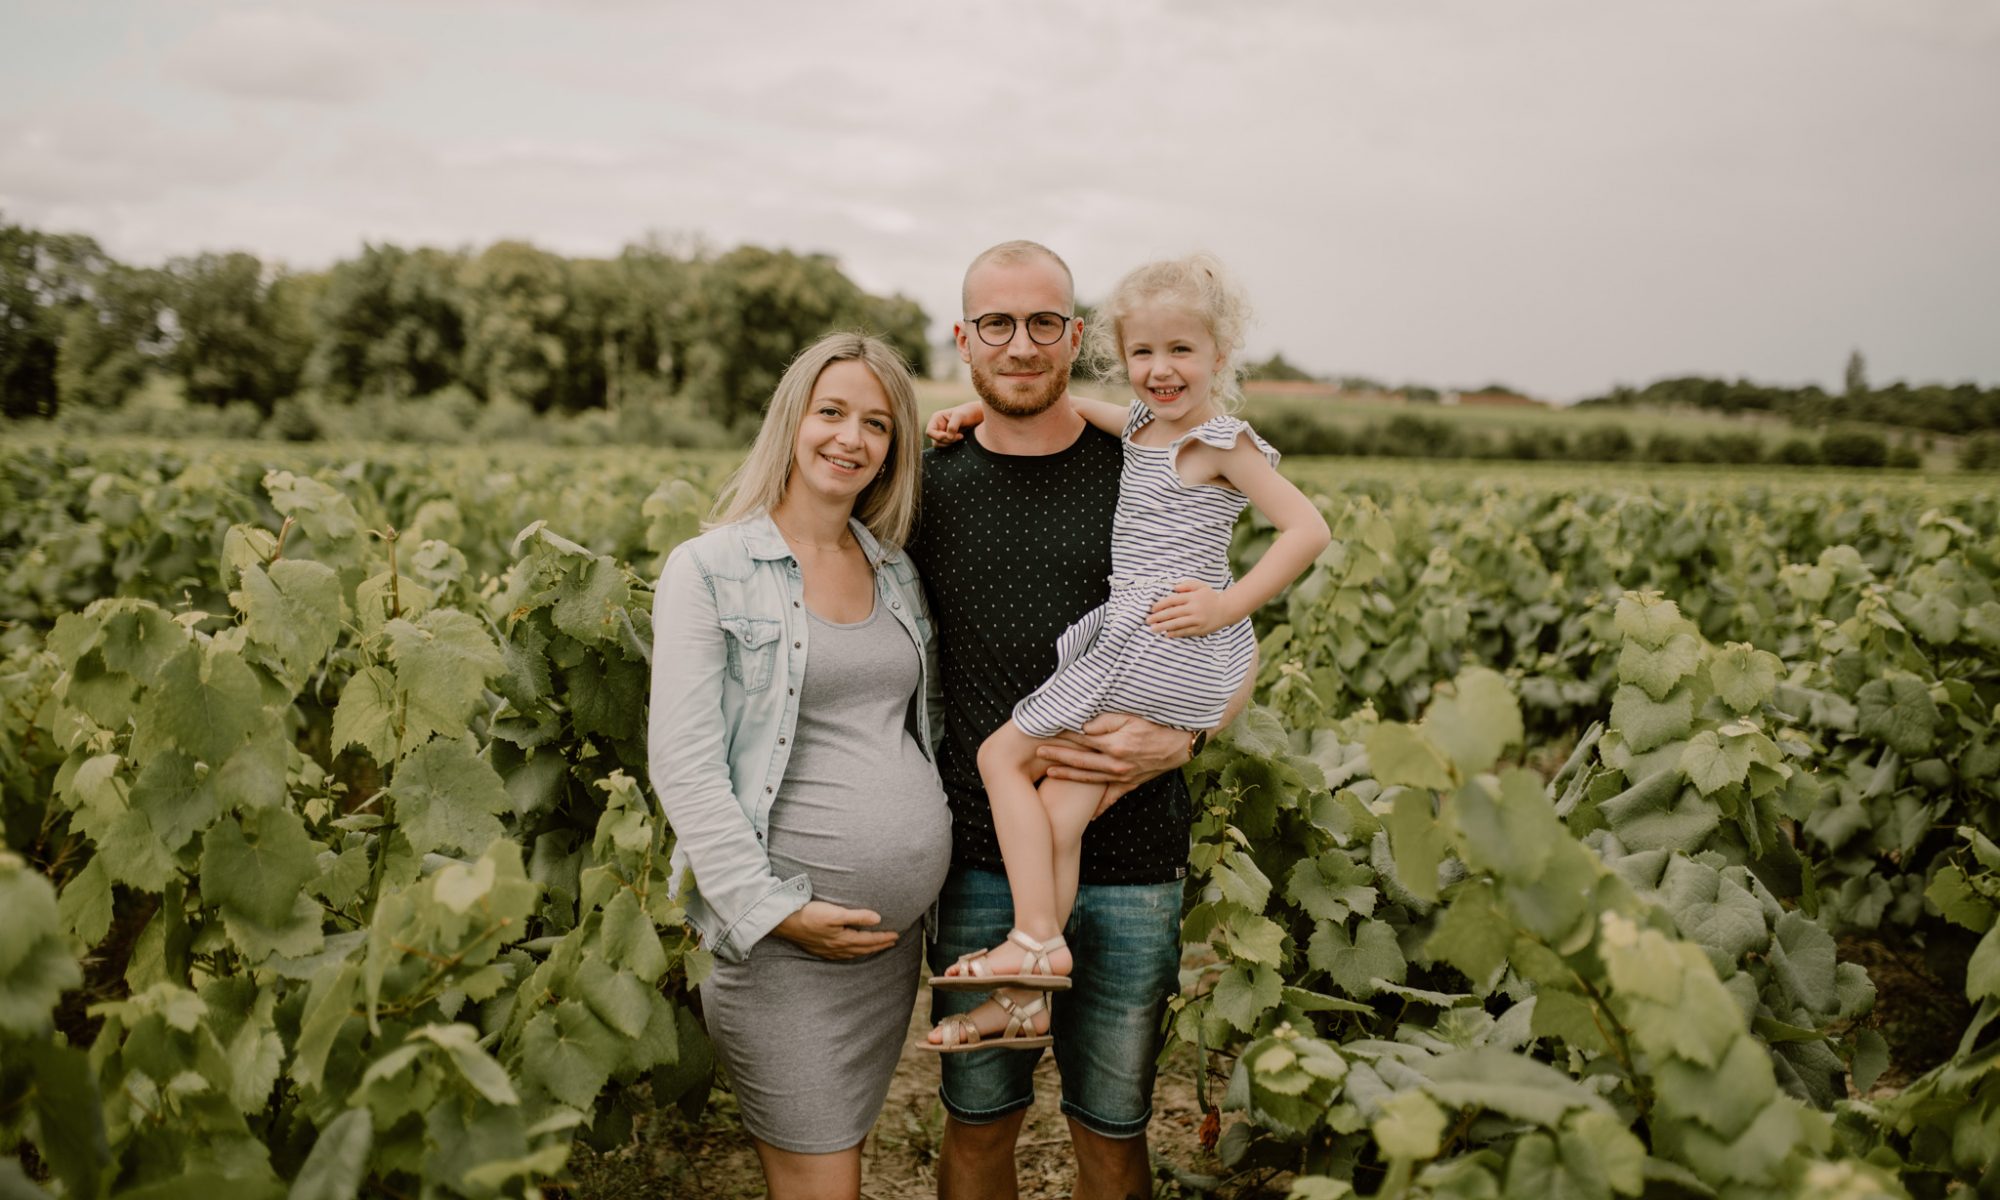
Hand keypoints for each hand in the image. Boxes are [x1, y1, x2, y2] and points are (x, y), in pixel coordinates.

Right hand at [771, 901, 897, 959]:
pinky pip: (842, 955)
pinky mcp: (819, 949)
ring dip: (867, 950)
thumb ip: (857, 916)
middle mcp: (837, 948)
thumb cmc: (809, 914)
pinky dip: (853, 953)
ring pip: (853, 953)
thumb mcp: (835, 913)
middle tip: (892, 942)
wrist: (785, 922)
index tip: (896, 935)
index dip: (884, 938)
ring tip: (877, 947)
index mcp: (843, 939)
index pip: (869, 940)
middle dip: (879, 946)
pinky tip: (851, 951)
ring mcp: (827, 951)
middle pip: (863, 949)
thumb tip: (878, 919)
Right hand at [926, 401, 983, 444]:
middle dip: (947, 440)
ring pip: (940, 445)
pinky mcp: (948, 438)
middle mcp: (937, 426)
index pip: (929, 432)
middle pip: (935, 440)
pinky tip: (960, 438)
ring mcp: (942, 433)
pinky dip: (952, 444)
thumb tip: (948, 437)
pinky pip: (946, 446)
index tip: (948, 436)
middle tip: (960, 436)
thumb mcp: (960, 416)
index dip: (937, 436)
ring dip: (950, 443)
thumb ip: (953, 425)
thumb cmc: (968, 412)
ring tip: (961, 436)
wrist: (976, 416)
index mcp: (936, 418)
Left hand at [1036, 712, 1191, 818]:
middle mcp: (1115, 764)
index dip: (1062, 736)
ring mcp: (1122, 776)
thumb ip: (1106, 721)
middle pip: (1080, 760)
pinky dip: (1098, 807)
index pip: (1081, 740)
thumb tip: (1083, 727)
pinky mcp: (1131, 783)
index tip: (1045, 732)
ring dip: (1068, 776)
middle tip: (1037, 752)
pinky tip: (1086, 814)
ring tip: (1048, 773)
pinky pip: (1111, 797)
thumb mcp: (1132, 716)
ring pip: (1089, 778)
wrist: (1184, 743)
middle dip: (1057, 756)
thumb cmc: (1158, 724)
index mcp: (1114, 745)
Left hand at [1147, 580, 1232, 637]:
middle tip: (1148, 620)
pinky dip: (1176, 633)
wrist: (1227, 609)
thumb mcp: (1201, 586)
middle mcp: (1194, 608)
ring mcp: (1198, 620)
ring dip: (1164, 627)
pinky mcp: (1201, 629)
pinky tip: (1167, 634)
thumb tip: (1174, 588)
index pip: (1173, 600)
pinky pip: (1186, 632)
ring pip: (1178, 624)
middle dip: (1158, 617)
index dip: (1161, 605)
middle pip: (1173, 613)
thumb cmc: (1211, 597)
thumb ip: (1187, 585)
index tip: (1152, 609)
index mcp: (1193, 597)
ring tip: (1153, 629)